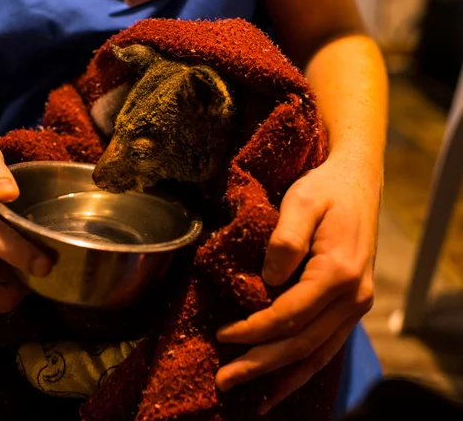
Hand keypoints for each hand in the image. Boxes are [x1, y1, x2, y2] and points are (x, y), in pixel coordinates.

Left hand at [214, 154, 378, 413]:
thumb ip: (285, 239)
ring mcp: (355, 306)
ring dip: (280, 376)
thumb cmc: (325, 190)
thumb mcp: (301, 201)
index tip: (223, 335)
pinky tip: (283, 384)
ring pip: (316, 353)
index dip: (254, 330)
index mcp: (338, 272)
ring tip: (250, 396)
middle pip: (301, 343)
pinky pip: (326, 347)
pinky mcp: (350, 307)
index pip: (289, 315)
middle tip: (224, 381)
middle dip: (260, 364)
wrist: (357, 183)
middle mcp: (352, 297)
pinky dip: (304, 369)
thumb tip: (268, 279)